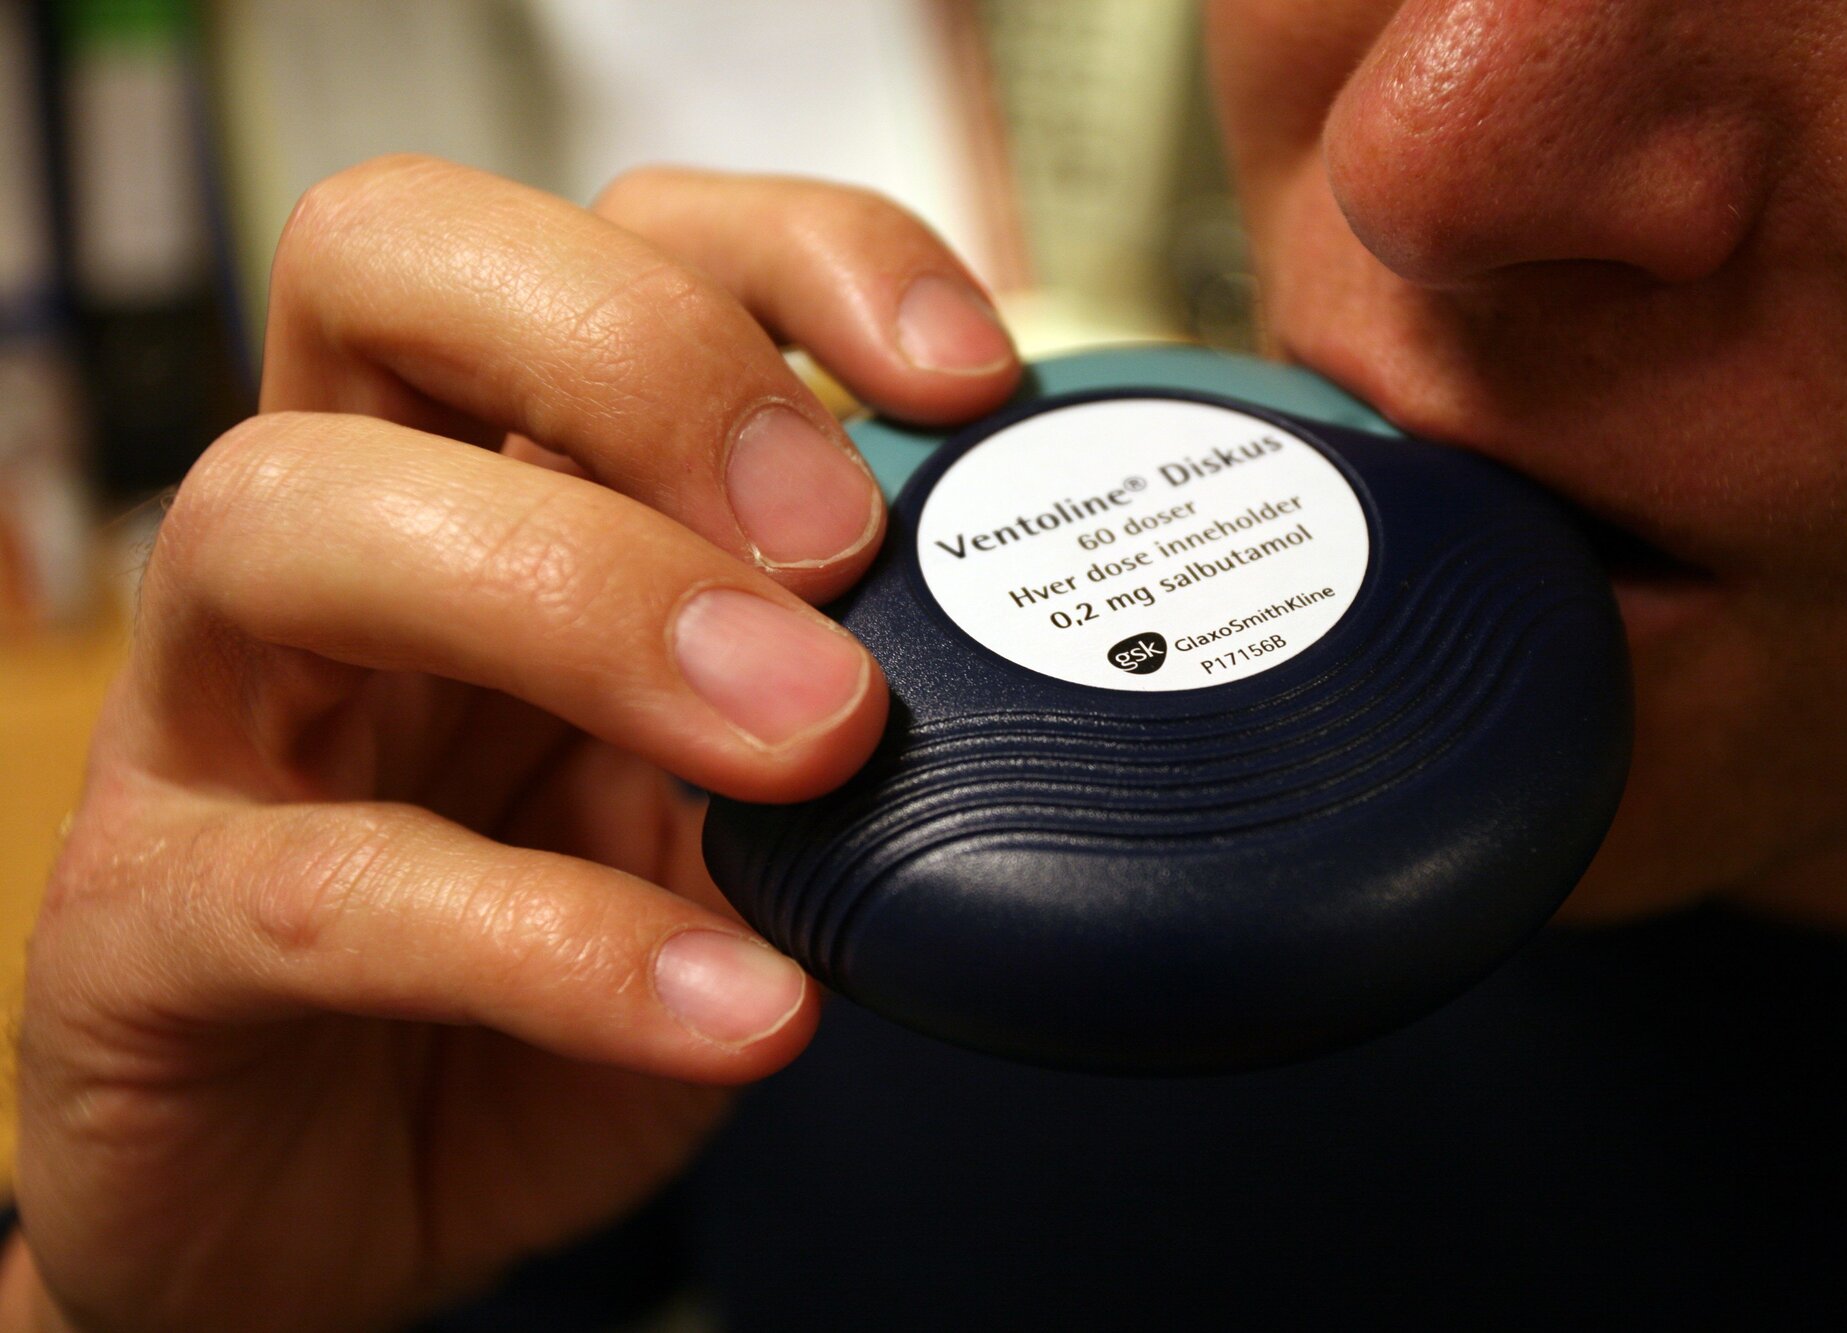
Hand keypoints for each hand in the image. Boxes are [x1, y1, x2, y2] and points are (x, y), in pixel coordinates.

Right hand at [11, 156, 1018, 1331]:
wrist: (352, 1200)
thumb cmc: (549, 971)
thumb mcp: (729, 812)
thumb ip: (832, 700)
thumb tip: (1028, 638)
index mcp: (494, 477)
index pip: (602, 237)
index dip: (789, 253)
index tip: (963, 382)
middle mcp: (343, 545)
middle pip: (388, 265)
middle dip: (641, 360)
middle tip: (835, 541)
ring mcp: (219, 719)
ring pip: (285, 514)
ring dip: (585, 601)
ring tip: (807, 744)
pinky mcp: (148, 924)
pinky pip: (322, 888)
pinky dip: (556, 941)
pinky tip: (742, 1006)